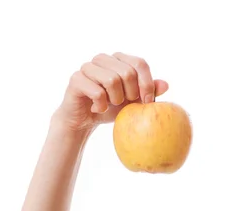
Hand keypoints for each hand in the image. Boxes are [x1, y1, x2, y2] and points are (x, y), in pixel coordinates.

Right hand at [51, 52, 168, 136]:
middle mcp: (103, 58)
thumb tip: (166, 84)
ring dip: (115, 100)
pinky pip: (97, 92)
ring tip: (109, 104)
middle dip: (131, 94)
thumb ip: (149, 92)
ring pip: (112, 80)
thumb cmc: (112, 108)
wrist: (85, 120)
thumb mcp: (134, 101)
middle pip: (127, 72)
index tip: (148, 101)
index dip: (147, 83)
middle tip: (124, 103)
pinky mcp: (76, 79)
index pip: (140, 63)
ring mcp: (87, 66)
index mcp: (119, 59)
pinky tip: (97, 108)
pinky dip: (101, 106)